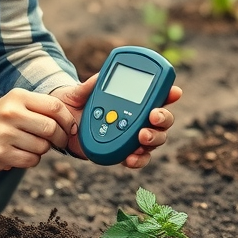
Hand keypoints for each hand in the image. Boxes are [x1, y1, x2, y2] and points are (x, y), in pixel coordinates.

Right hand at [0, 88, 76, 171]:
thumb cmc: (1, 118)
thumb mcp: (17, 103)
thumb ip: (43, 107)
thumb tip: (73, 123)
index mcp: (18, 97)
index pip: (55, 106)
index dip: (68, 120)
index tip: (71, 128)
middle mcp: (11, 114)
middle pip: (51, 128)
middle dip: (61, 137)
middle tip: (59, 141)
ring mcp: (4, 135)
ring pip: (42, 147)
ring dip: (44, 149)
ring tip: (33, 144)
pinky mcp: (1, 154)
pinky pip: (31, 160)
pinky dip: (33, 159)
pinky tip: (23, 153)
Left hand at [52, 74, 181, 168]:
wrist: (63, 127)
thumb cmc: (75, 105)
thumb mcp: (78, 93)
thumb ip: (89, 86)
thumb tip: (99, 77)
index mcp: (132, 100)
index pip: (156, 95)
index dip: (168, 94)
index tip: (175, 92)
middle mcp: (137, 118)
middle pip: (162, 120)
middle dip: (163, 118)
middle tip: (153, 116)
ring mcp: (133, 136)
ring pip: (155, 139)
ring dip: (153, 139)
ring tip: (142, 137)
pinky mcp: (124, 152)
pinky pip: (138, 159)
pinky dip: (138, 159)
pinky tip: (131, 157)